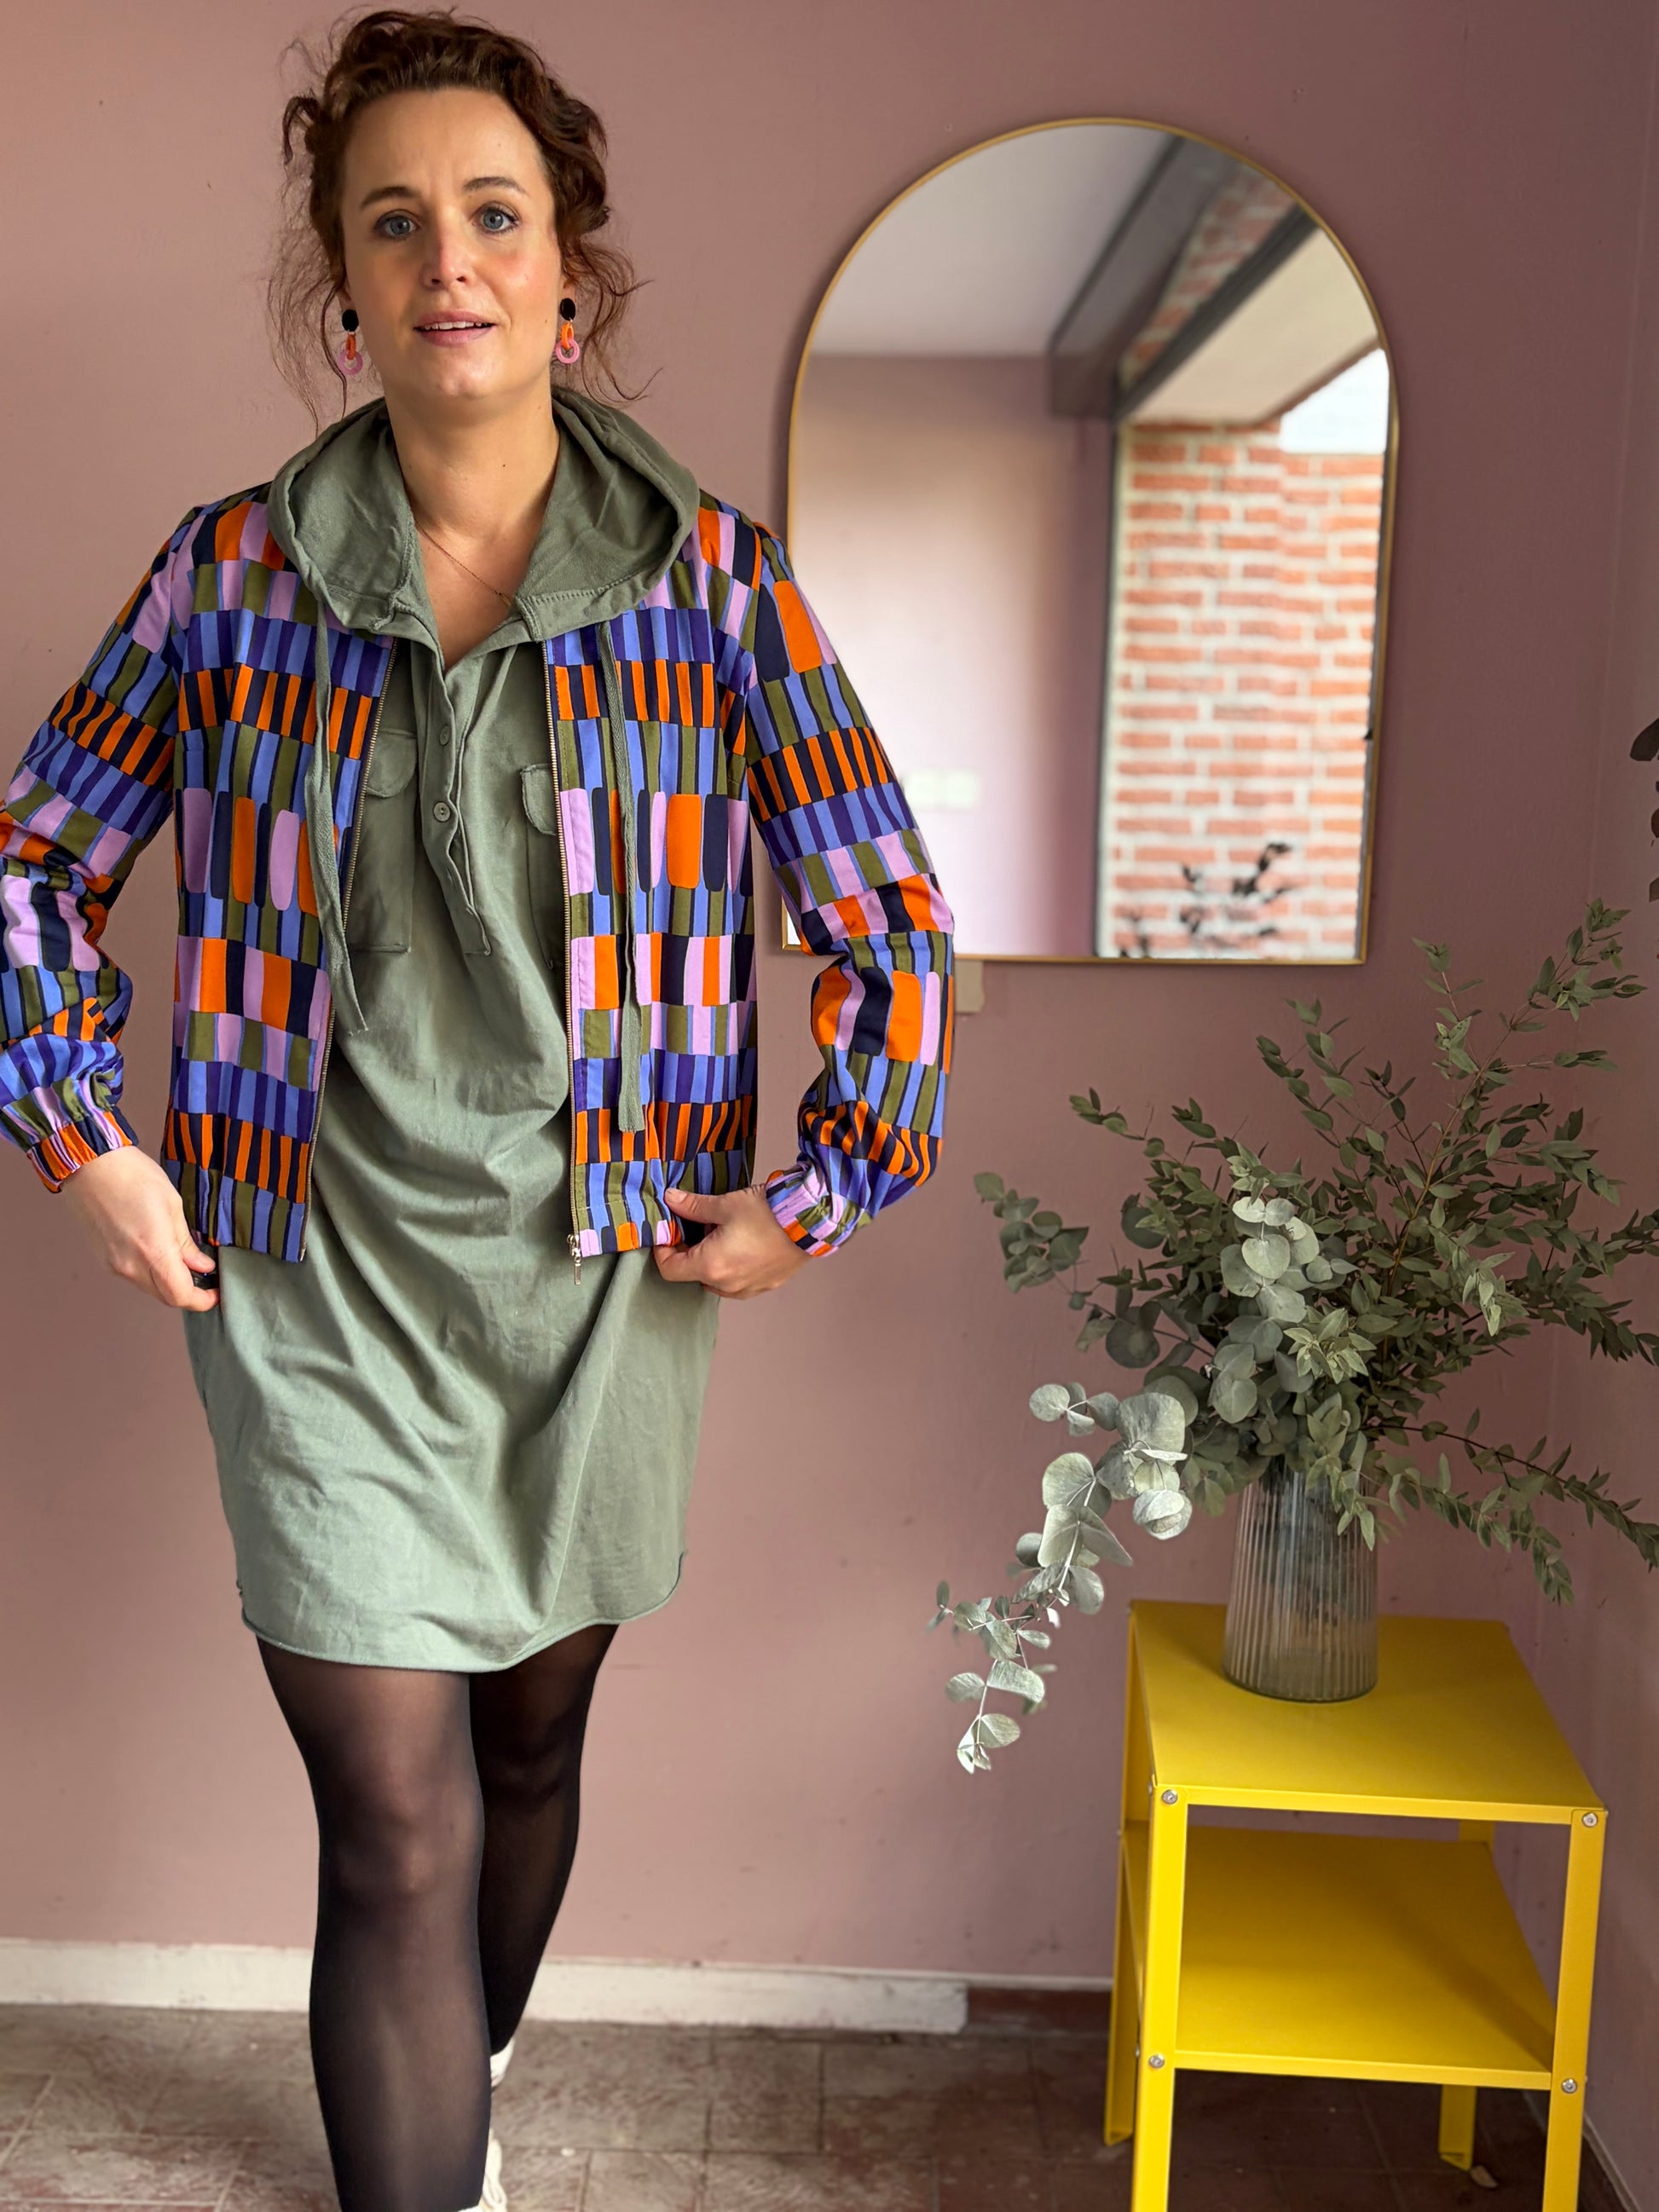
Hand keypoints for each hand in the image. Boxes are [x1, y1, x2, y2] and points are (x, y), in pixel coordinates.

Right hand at [60, 1146, 220, 1310]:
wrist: (89, 1165)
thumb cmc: (132, 1175)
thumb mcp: (173, 1205)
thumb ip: (187, 1243)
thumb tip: (202, 1265)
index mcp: (153, 1252)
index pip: (180, 1296)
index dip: (202, 1300)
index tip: (216, 1291)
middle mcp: (131, 1266)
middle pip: (165, 1297)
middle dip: (188, 1292)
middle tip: (205, 1276)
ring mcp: (114, 1264)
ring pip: (149, 1288)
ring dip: (168, 1282)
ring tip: (183, 1259)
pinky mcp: (104, 1259)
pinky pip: (134, 1276)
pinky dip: (151, 1272)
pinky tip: (158, 1252)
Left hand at [655, 1181, 810, 1297]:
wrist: (810, 1221)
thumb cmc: (768, 1213)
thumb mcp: (725, 1204)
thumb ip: (693, 1206)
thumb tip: (671, 1200)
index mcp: (710, 1266)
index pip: (669, 1270)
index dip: (663, 1251)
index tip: (668, 1234)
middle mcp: (727, 1285)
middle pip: (693, 1274)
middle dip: (690, 1252)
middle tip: (699, 1227)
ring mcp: (748, 1289)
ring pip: (716, 1280)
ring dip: (712, 1261)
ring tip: (724, 1234)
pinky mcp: (766, 1286)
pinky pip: (738, 1282)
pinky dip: (733, 1267)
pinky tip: (743, 1244)